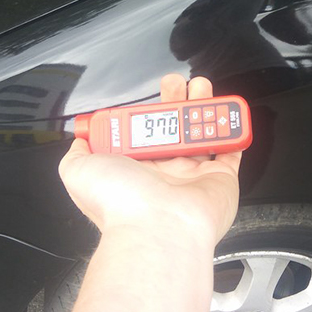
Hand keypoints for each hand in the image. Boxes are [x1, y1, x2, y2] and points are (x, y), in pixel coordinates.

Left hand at [58, 74, 241, 244]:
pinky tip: (230, 116)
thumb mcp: (78, 172)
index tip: (146, 98)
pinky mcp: (220, 179)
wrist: (159, 228)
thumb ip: (77, 154)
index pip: (141, 133)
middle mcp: (164, 173)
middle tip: (178, 84)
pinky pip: (230, 151)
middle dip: (176, 101)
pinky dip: (234, 133)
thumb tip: (80, 142)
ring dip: (204, 108)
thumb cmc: (121, 202)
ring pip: (201, 135)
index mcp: (134, 170)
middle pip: (173, 128)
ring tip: (202, 87)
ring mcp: (193, 176)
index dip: (144, 113)